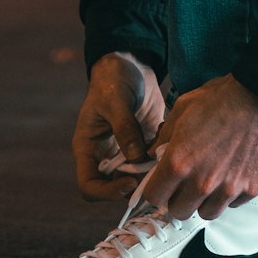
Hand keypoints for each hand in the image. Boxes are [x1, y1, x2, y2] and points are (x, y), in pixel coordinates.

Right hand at [72, 51, 152, 202]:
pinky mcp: (145, 145)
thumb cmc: (113, 80)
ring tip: (165, 154)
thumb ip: (125, 129)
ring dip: (153, 172)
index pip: (89, 186)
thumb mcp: (115, 101)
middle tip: (156, 175)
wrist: (130, 65)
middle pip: (116, 187)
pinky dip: (163, 157)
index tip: (129, 183)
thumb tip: (135, 158)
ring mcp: (126, 152)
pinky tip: (169, 137)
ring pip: (138, 178)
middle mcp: (106, 156)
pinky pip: (153, 162)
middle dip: (136, 186)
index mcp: (88, 149)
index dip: (106, 193)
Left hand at [143, 73, 257, 220]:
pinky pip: (232, 204)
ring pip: (206, 213)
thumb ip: (164, 135)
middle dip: (178, 198)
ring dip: (204, 201)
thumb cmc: (224, 99)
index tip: (162, 183)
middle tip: (185, 183)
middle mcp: (201, 181)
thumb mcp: (183, 108)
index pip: (153, 196)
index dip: (156, 189)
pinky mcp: (251, 189)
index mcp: (179, 161)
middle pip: (178, 211)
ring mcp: (228, 188)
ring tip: (210, 180)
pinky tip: (232, 173)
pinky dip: (229, 194)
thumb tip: (154, 152)